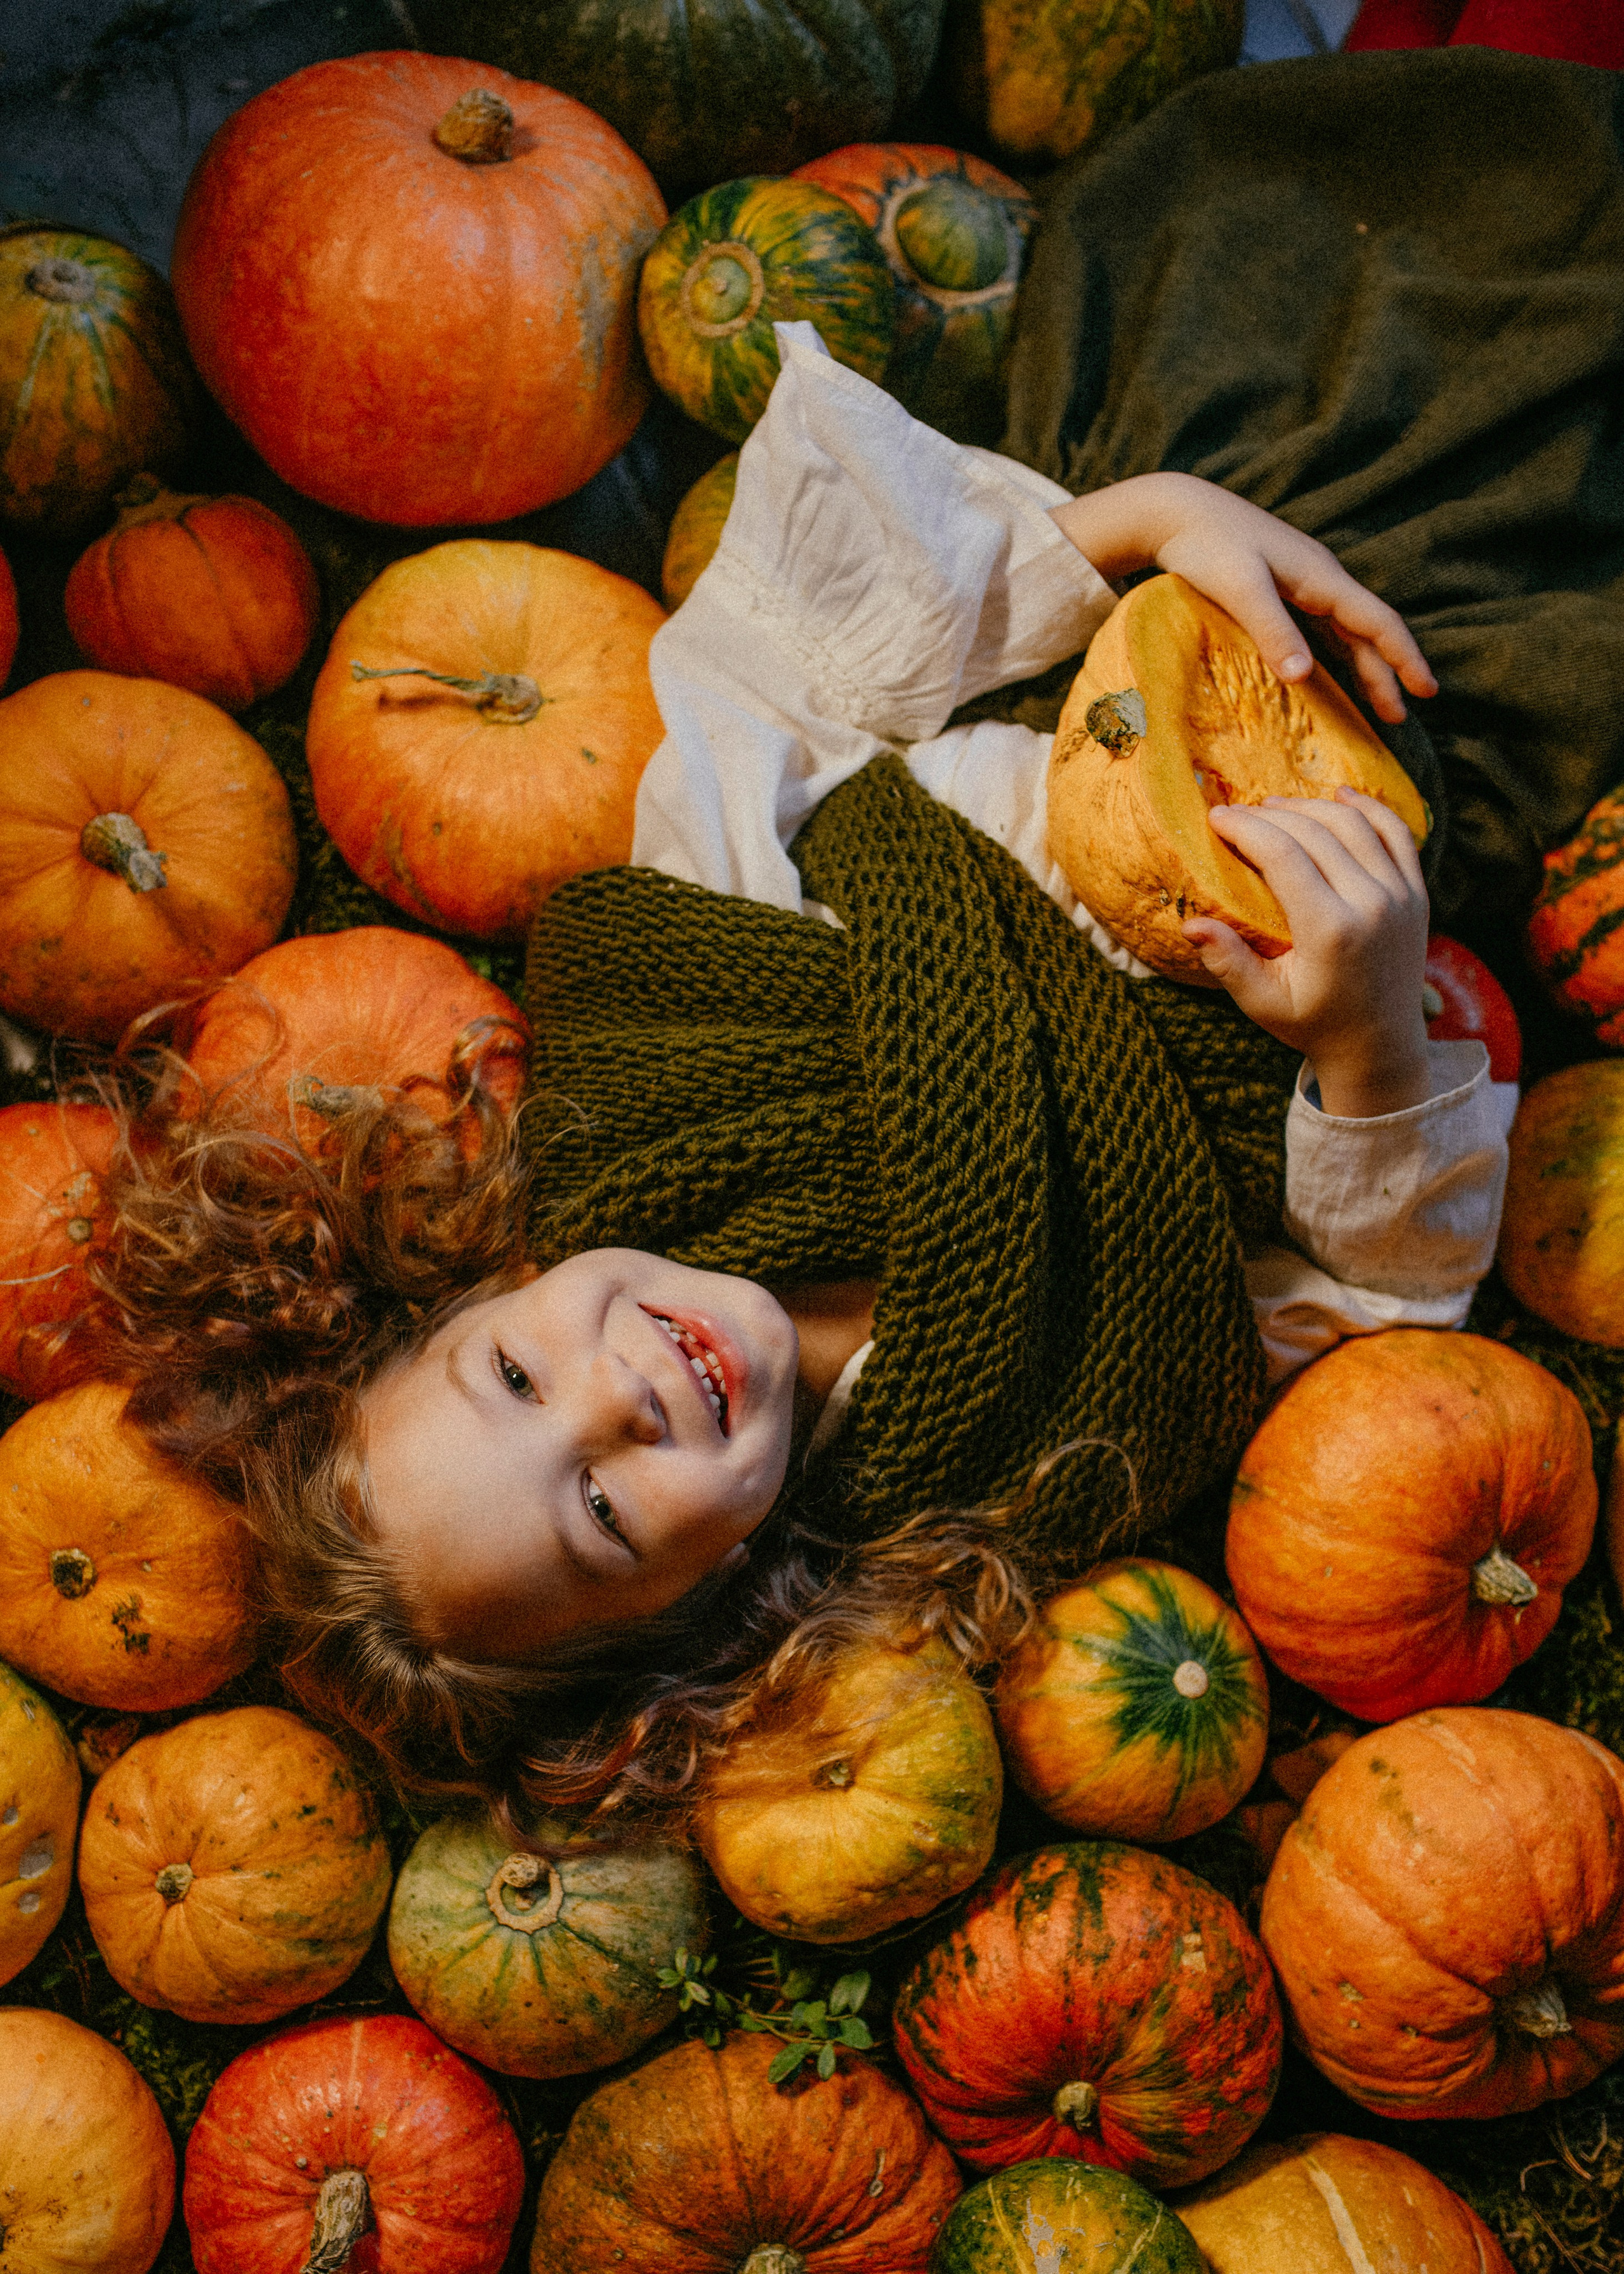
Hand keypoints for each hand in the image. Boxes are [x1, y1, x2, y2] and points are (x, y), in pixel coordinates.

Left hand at [1050, 472, 1436, 724]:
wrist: (1176, 511)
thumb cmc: (1206, 547)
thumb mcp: (1240, 588)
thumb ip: (1271, 629)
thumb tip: (1302, 677)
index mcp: (1320, 578)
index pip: (1377, 622)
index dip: (1405, 657)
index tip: (1426, 690)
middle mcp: (1319, 580)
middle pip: (1365, 632)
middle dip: (1387, 672)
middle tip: (1401, 716)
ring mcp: (1300, 583)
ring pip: (1343, 632)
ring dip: (1362, 667)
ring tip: (1374, 705)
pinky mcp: (1278, 588)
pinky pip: (1318, 628)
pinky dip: (1332, 656)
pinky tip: (1326, 677)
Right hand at [1180, 788, 1431, 1118]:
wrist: (1380, 1045)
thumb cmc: (1313, 1023)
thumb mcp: (1262, 1002)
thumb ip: (1227, 962)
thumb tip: (1189, 924)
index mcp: (1331, 931)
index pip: (1284, 855)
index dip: (1246, 828)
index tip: (1217, 817)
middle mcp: (1373, 905)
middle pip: (1316, 833)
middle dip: (1270, 815)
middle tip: (1237, 813)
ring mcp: (1401, 897)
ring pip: (1354, 825)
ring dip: (1310, 807)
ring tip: (1275, 807)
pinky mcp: (1418, 894)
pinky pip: (1398, 834)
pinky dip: (1370, 808)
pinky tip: (1340, 796)